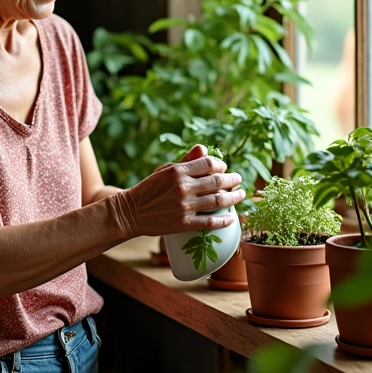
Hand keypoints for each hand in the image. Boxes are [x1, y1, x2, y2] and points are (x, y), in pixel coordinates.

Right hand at [112, 144, 245, 237]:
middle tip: (239, 180)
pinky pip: (210, 222)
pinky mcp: (184, 223)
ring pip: (218, 200)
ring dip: (234, 197)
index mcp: (178, 171)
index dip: (221, 165)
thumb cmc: (149, 189)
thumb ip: (186, 161)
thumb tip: (204, 148)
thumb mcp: (164, 170)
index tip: (224, 168)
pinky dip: (224, 220)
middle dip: (233, 180)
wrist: (130, 212)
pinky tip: (231, 218)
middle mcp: (183, 187)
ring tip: (241, 195)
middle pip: (217, 181)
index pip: (209, 164)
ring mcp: (185, 206)